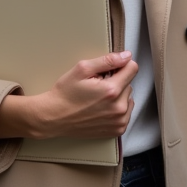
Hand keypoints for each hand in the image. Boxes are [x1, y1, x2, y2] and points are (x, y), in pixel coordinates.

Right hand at [0, 51, 137, 140]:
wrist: (54, 117)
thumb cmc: (65, 93)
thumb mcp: (82, 69)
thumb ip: (108, 60)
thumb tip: (127, 56)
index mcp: (112, 90)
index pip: (133, 68)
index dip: (121, 65)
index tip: (109, 70)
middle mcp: (119, 108)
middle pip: (129, 83)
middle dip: (117, 81)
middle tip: (98, 85)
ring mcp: (119, 121)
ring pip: (128, 98)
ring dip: (118, 96)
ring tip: (98, 98)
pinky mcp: (117, 130)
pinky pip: (126, 113)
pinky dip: (117, 109)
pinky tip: (101, 108)